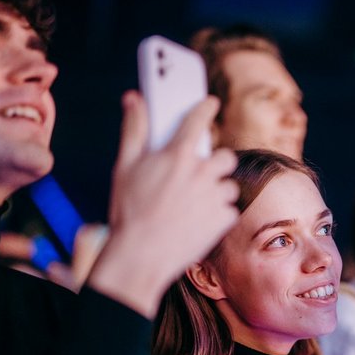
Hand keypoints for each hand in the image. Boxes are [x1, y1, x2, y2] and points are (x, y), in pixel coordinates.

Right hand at [87, 91, 239, 316]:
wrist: (141, 255)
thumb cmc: (129, 211)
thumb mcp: (125, 166)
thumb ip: (134, 129)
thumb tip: (134, 99)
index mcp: (178, 155)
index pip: (198, 120)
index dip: (206, 108)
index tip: (211, 103)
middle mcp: (202, 172)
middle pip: (224, 156)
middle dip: (213, 163)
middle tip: (196, 173)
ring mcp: (216, 196)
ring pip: (228, 185)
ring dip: (216, 191)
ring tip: (193, 204)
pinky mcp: (224, 219)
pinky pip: (229, 210)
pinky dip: (217, 214)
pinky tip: (197, 221)